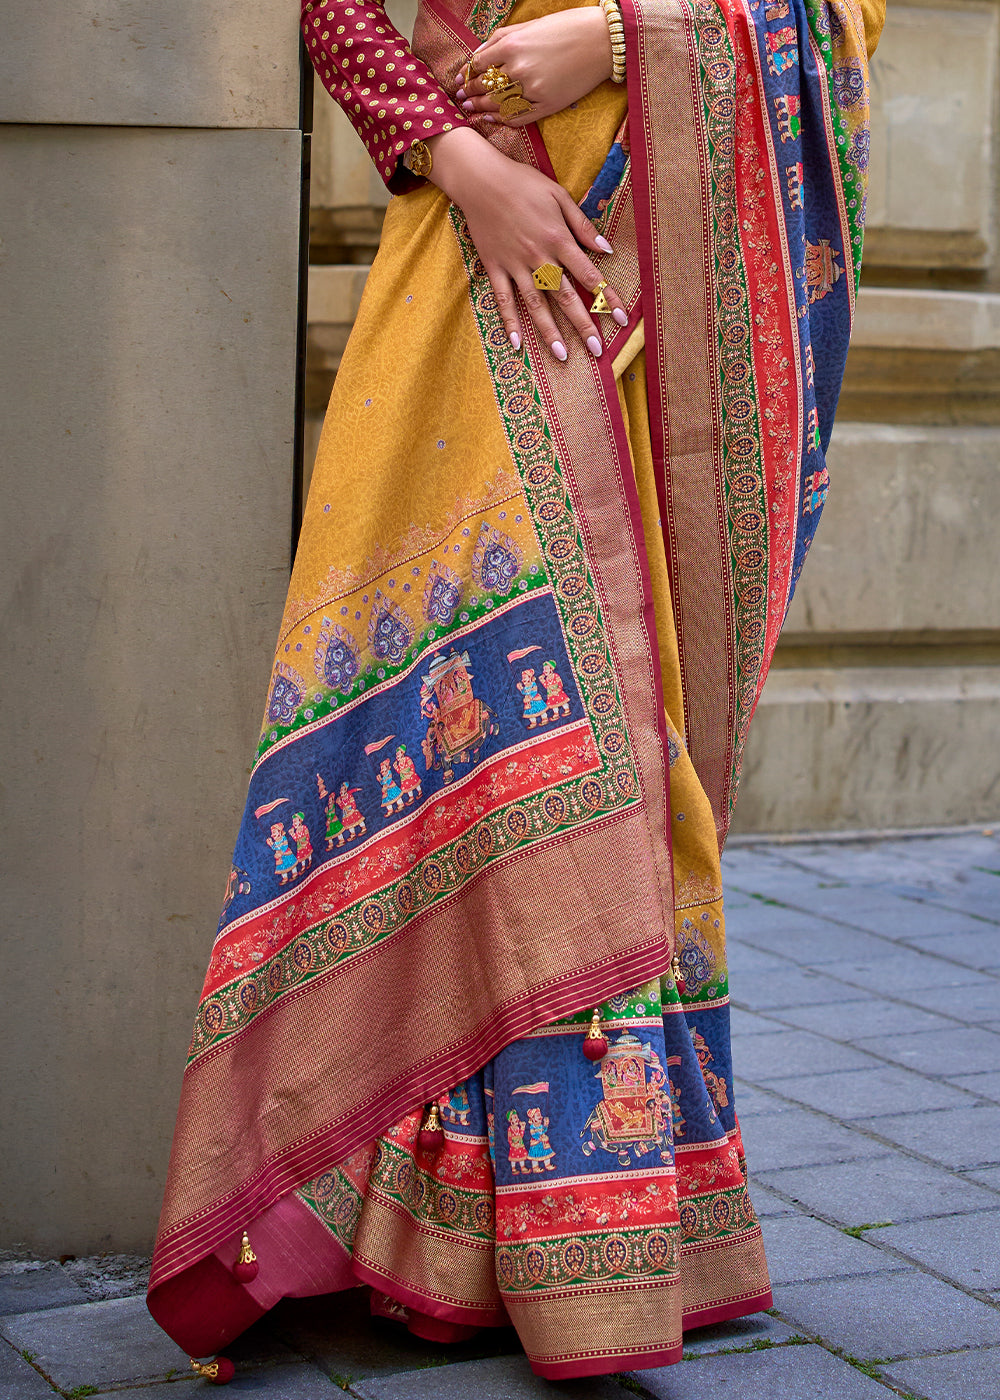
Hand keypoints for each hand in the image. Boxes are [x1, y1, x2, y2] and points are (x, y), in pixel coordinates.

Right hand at [427, 128, 627, 361]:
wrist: (481, 179)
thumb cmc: (523, 183)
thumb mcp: (559, 196)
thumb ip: (583, 226)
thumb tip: (607, 249)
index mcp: (558, 238)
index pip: (589, 275)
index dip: (607, 297)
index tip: (620, 319)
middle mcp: (539, 257)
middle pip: (565, 296)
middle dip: (583, 324)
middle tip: (596, 350)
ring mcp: (515, 265)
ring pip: (535, 304)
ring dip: (549, 331)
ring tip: (562, 355)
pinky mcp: (495, 268)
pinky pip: (503, 300)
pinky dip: (509, 322)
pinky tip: (517, 344)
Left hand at [455, 9, 613, 126]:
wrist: (600, 42)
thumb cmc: (565, 28)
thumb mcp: (529, 25)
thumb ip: (500, 39)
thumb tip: (477, 56)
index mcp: (512, 45)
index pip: (478, 64)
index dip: (466, 74)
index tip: (459, 80)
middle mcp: (519, 69)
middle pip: (484, 87)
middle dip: (469, 92)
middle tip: (461, 98)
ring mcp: (532, 90)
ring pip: (498, 104)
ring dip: (482, 107)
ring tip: (472, 108)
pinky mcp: (546, 105)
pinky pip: (518, 117)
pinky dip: (503, 119)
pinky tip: (493, 117)